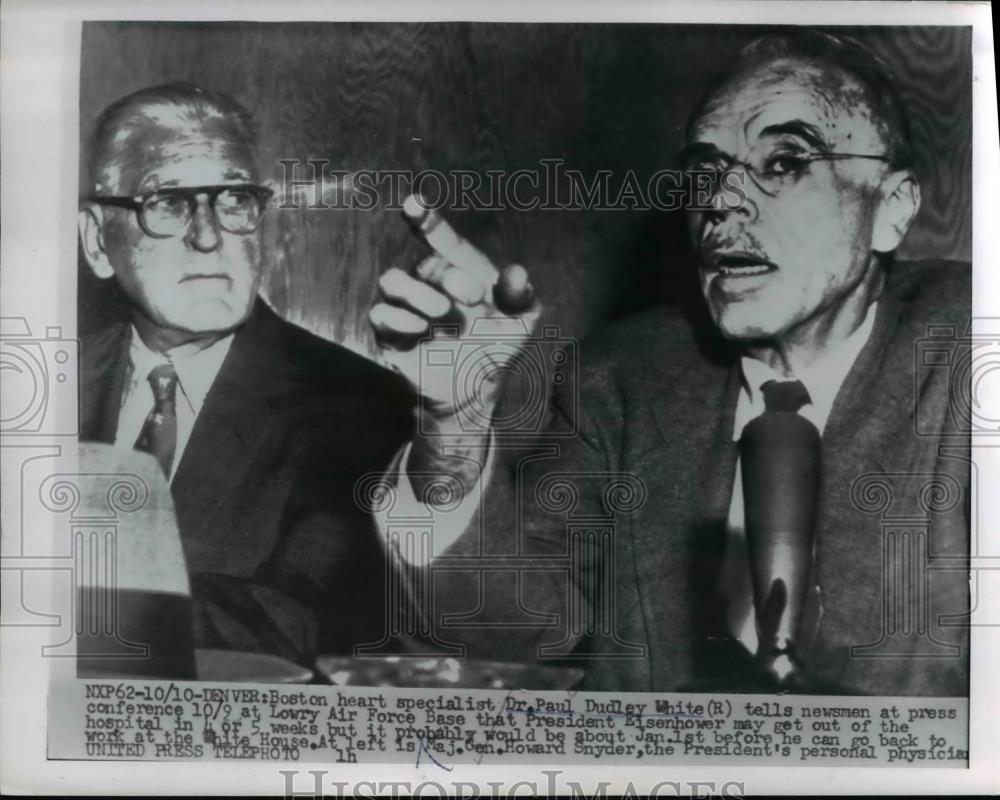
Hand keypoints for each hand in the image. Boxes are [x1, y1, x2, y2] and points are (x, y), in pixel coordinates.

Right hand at [370, 194, 541, 426]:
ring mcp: (406, 307)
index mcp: (459, 271)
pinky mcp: (389, 333)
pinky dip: (399, 318)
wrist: (473, 390)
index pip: (442, 240)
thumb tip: (517, 274)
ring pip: (391, 280)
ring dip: (418, 293)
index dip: (427, 220)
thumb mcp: (521, 324)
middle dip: (452, 277)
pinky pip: (380, 313)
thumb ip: (522, 298)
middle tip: (474, 298)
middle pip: (427, 264)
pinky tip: (421, 329)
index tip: (414, 203)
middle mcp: (428, 282)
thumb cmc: (496, 347)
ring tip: (442, 312)